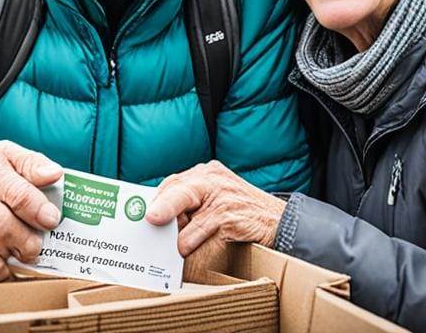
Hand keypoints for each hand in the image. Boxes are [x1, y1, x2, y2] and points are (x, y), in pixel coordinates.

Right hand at [0, 140, 62, 280]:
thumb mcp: (7, 155)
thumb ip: (33, 164)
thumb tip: (55, 175)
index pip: (16, 192)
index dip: (37, 209)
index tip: (51, 220)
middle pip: (1, 224)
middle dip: (26, 240)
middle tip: (38, 245)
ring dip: (14, 254)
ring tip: (24, 252)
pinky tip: (7, 263)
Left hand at [146, 160, 284, 257]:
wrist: (283, 225)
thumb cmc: (245, 216)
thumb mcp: (218, 201)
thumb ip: (193, 205)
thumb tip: (159, 221)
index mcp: (208, 173)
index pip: (174, 183)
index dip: (156, 199)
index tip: (142, 212)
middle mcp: (213, 179)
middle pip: (175, 190)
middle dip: (160, 210)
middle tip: (148, 223)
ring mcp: (222, 196)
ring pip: (184, 215)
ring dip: (174, 236)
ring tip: (171, 247)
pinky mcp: (228, 216)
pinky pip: (198, 231)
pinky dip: (189, 243)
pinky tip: (185, 251)